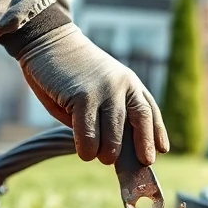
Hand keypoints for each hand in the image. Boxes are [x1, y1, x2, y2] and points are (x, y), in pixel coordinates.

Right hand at [17, 24, 169, 165]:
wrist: (48, 41)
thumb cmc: (70, 73)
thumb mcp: (97, 89)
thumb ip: (106, 114)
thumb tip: (111, 148)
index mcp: (130, 82)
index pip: (149, 111)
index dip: (155, 133)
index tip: (160, 152)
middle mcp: (122, 85)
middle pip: (138, 122)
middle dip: (140, 147)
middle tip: (133, 166)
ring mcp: (104, 90)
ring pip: (114, 133)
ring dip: (108, 152)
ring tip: (101, 158)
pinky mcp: (82, 96)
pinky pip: (88, 132)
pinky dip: (86, 147)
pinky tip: (84, 152)